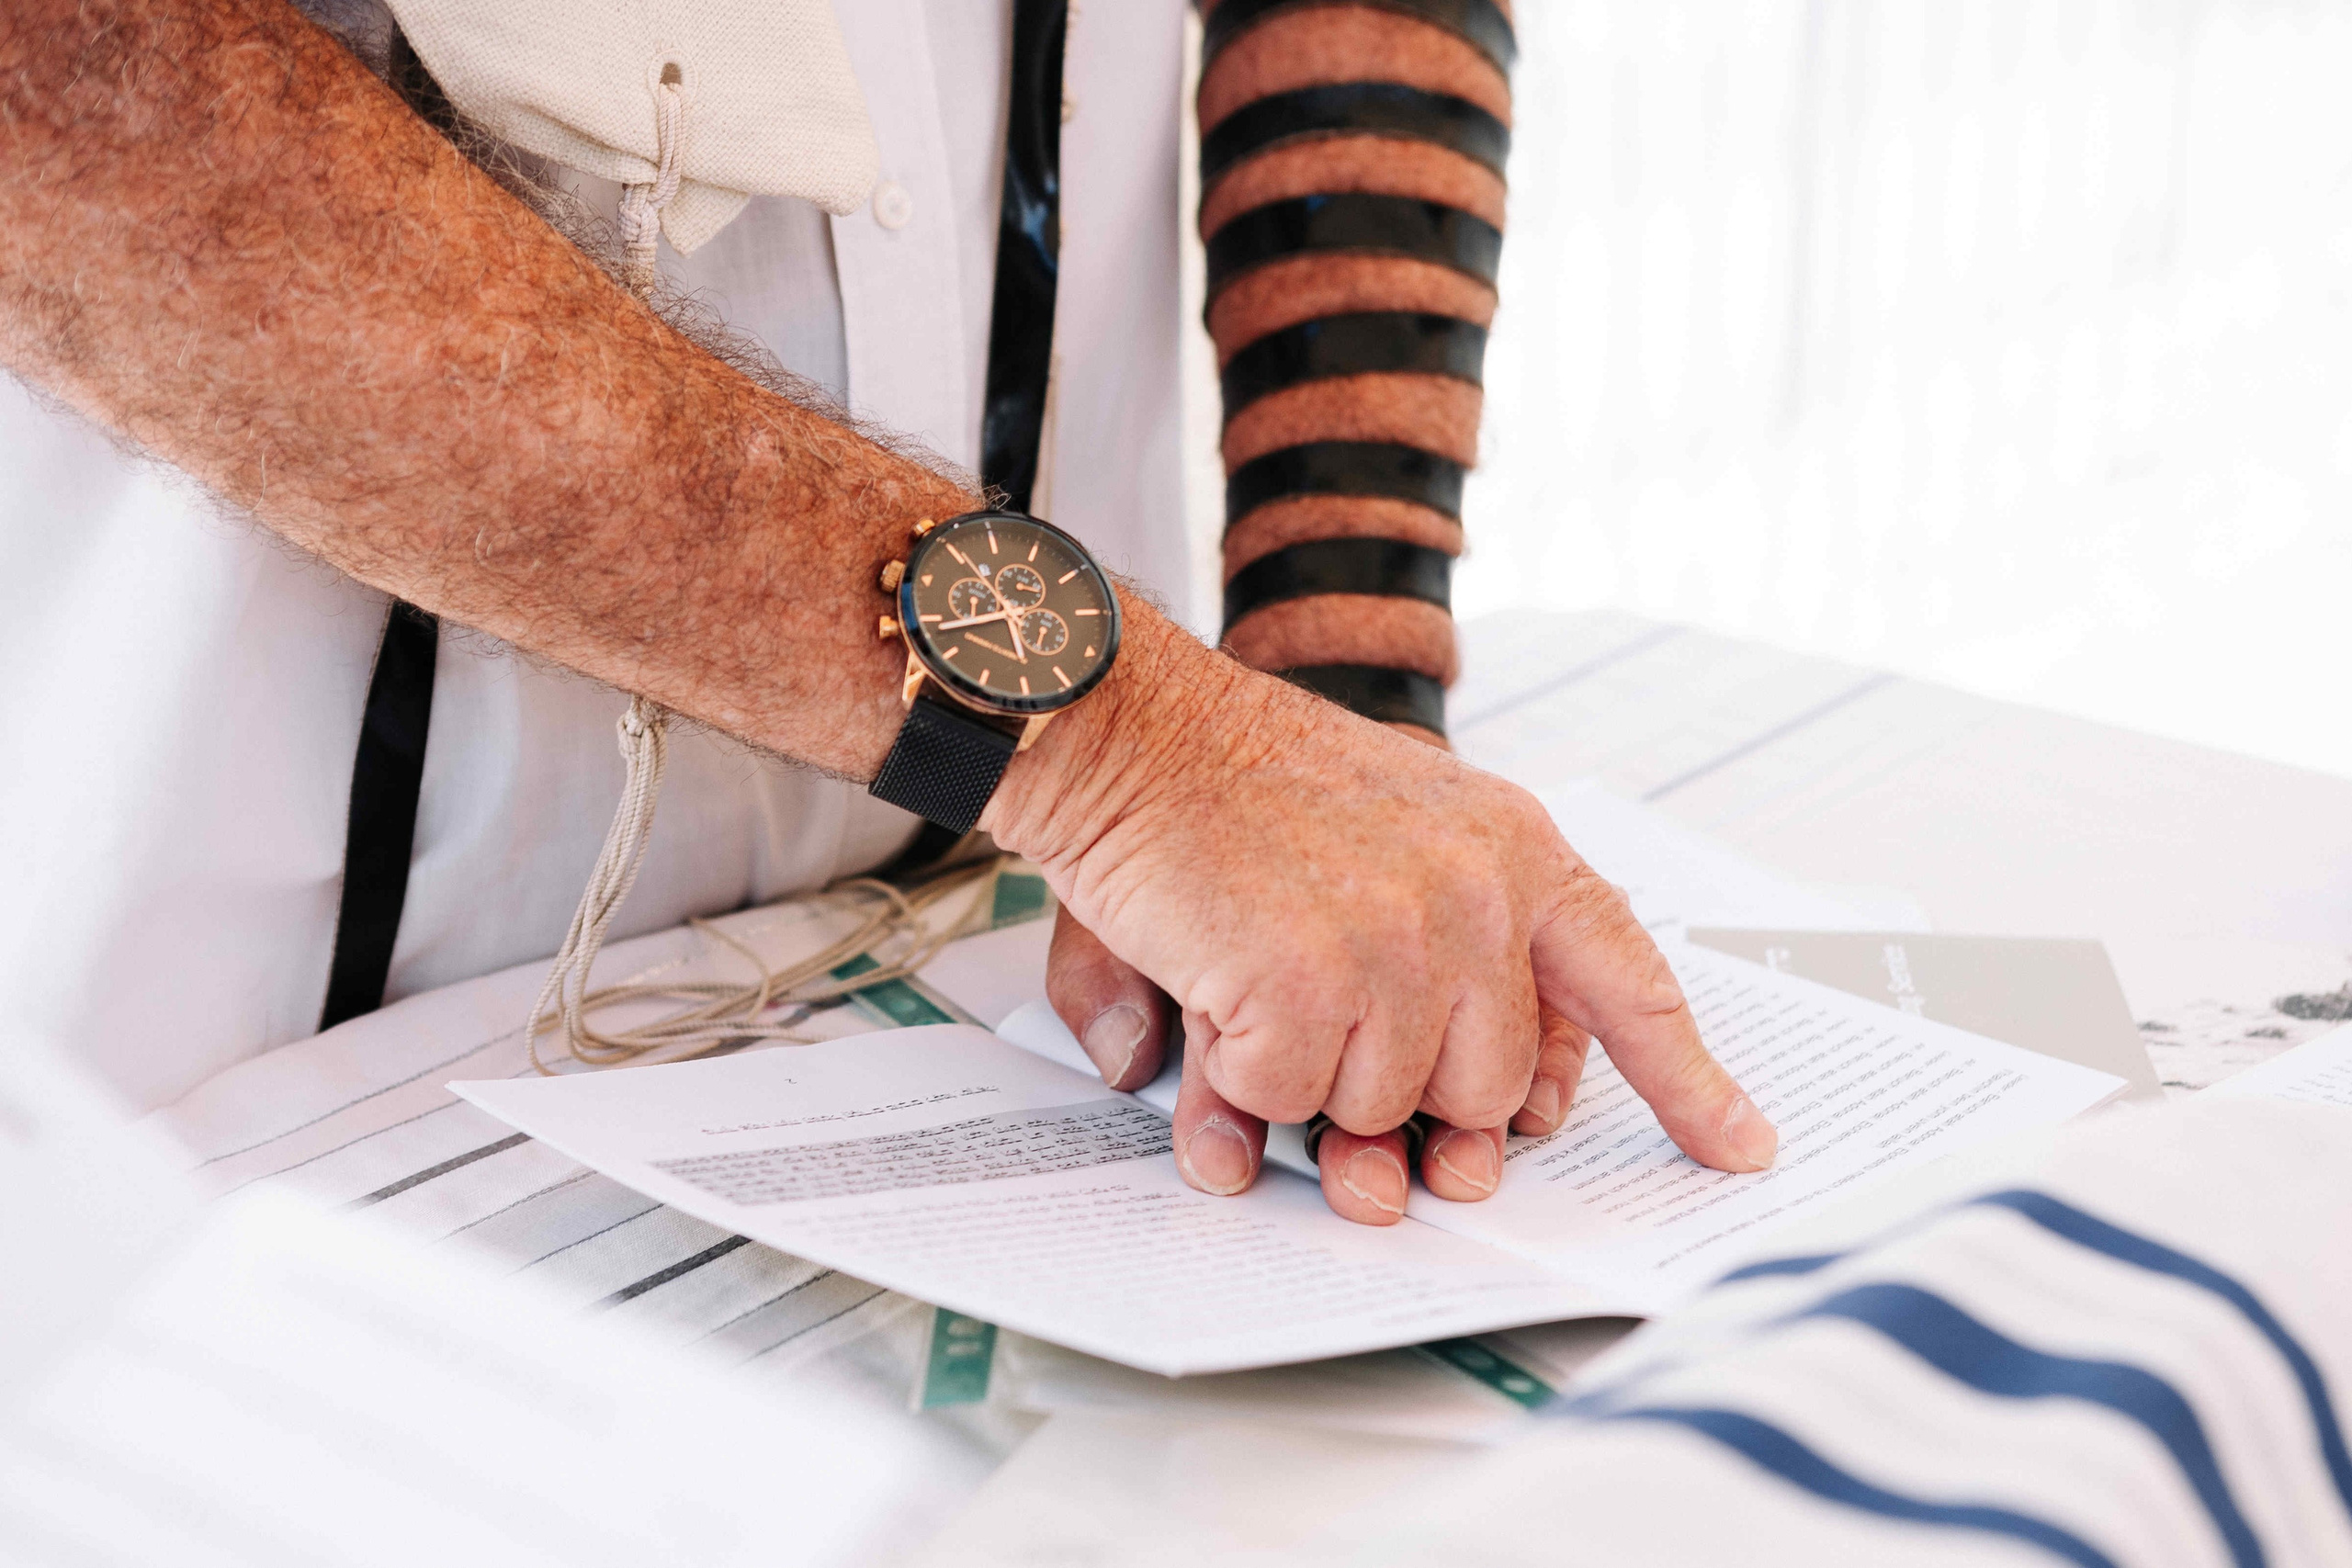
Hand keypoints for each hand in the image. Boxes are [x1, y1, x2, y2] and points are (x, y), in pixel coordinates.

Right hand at [995, 609, 1777, 1225]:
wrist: (1131, 725)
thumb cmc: (1242, 783)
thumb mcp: (1396, 834)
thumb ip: (1461, 969)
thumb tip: (1461, 1150)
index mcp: (1514, 848)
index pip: (1628, 981)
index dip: (1687, 1080)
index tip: (1737, 1147)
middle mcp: (1477, 894)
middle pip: (1487, 1088)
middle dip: (1406, 1087)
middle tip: (1330, 1020)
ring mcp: (1396, 940)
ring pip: (1383, 1106)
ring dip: (1308, 1068)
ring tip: (1261, 964)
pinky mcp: (1305, 980)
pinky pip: (1283, 1100)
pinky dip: (1234, 1069)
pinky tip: (1216, 978)